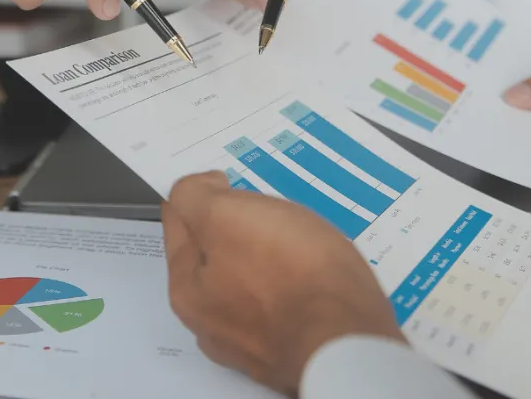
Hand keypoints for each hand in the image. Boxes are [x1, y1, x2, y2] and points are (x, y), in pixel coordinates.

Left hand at [162, 171, 402, 395]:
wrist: (351, 342)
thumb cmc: (289, 273)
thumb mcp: (226, 217)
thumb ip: (195, 197)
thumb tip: (200, 191)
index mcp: (187, 291)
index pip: (179, 223)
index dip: (203, 194)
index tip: (231, 182)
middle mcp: (213, 324)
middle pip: (216, 255)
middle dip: (236, 228)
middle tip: (269, 209)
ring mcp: (256, 342)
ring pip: (253, 280)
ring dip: (269, 256)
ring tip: (301, 237)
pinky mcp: (297, 347)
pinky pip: (288, 302)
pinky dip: (296, 282)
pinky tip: (317, 272)